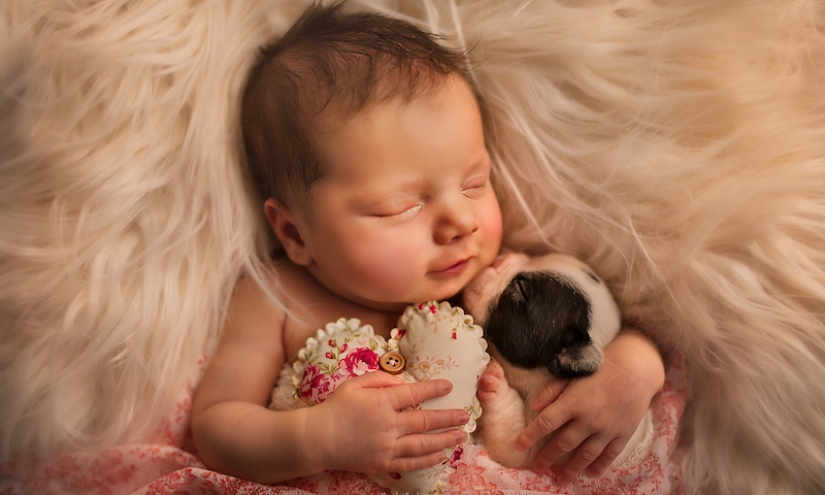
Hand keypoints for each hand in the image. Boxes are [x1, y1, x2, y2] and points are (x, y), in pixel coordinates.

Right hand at [306, 371, 469, 474]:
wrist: (317, 439)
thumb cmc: (335, 408)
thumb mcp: (355, 384)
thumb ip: (380, 379)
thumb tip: (403, 384)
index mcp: (382, 402)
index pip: (415, 393)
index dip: (434, 388)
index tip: (448, 386)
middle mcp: (388, 424)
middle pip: (426, 420)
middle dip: (449, 417)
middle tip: (466, 415)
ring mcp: (387, 446)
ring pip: (424, 443)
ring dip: (445, 439)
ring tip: (461, 436)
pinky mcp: (383, 463)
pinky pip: (411, 462)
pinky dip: (428, 460)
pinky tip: (441, 456)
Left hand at [515, 329, 664, 484]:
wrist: (636, 369)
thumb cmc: (600, 369)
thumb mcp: (573, 374)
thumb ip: (552, 391)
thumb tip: (535, 407)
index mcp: (573, 402)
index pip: (545, 423)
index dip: (530, 436)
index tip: (518, 446)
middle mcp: (588, 419)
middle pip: (562, 444)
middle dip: (547, 458)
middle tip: (537, 468)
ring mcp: (606, 429)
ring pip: (584, 456)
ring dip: (570, 469)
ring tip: (560, 480)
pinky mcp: (622, 434)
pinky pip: (608, 456)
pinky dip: (598, 467)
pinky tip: (589, 475)